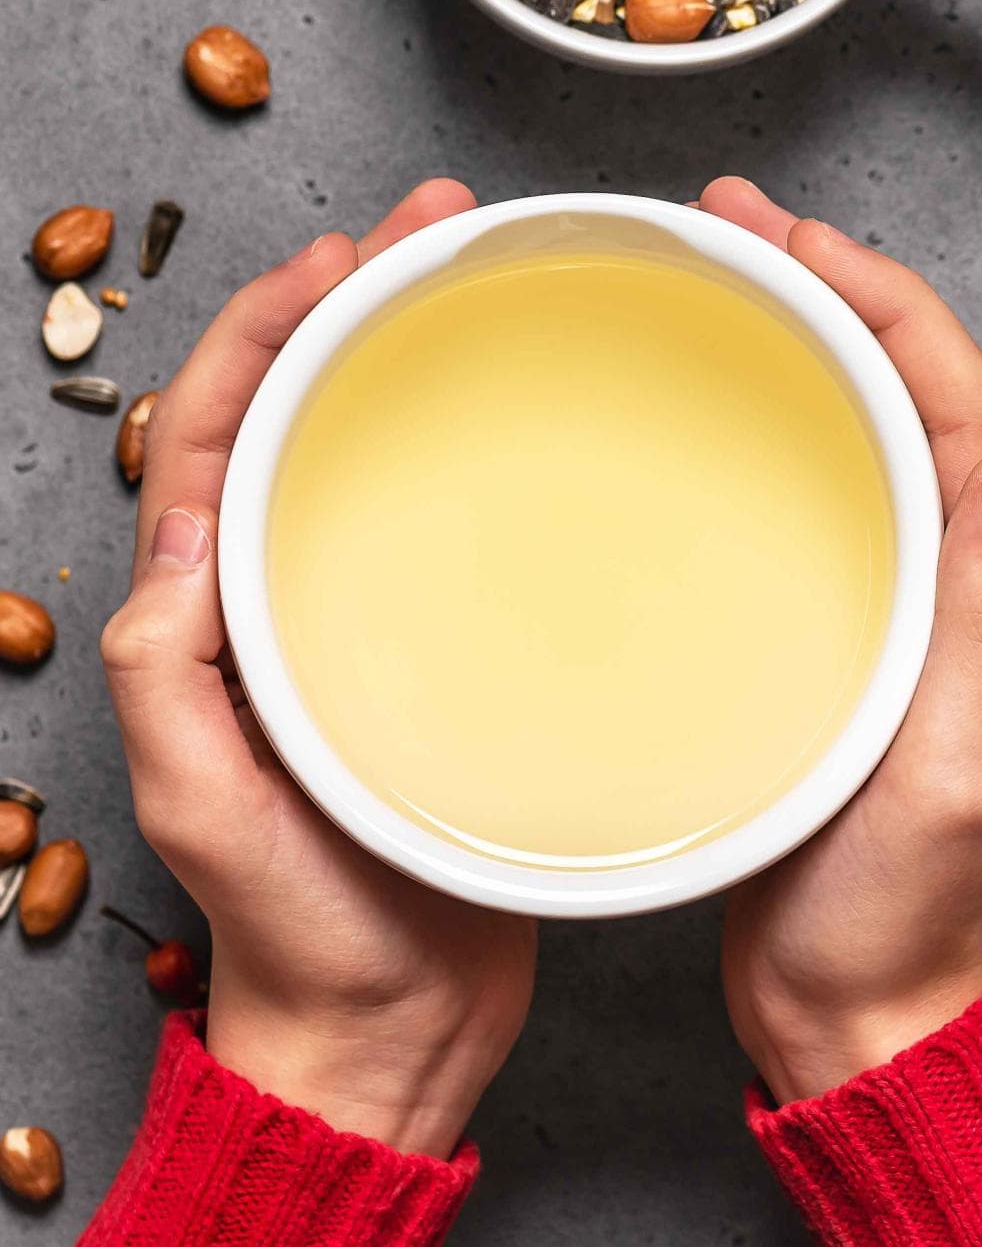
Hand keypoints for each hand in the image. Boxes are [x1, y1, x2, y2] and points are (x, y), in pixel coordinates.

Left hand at [101, 180, 536, 1157]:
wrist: (392, 1020)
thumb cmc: (299, 926)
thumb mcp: (206, 805)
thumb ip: (175, 672)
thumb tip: (184, 520)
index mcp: (211, 611)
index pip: (221, 427)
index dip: (270, 325)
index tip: (345, 254)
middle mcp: (280, 590)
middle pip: (302, 406)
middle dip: (355, 298)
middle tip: (438, 226)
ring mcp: (362, 611)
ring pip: (375, 446)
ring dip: (417, 352)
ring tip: (485, 278)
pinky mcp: (442, 640)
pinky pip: (450, 514)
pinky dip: (480, 445)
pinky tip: (542, 419)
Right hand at [701, 178, 981, 1103]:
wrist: (857, 1006)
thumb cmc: (898, 907)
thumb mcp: (956, 766)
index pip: (961, 394)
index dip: (883, 296)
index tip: (789, 234)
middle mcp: (971, 572)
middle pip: (915, 382)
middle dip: (836, 284)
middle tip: (734, 220)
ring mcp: (910, 594)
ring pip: (870, 419)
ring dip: (806, 333)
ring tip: (722, 272)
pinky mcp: (851, 622)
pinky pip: (826, 481)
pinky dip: (777, 414)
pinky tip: (715, 402)